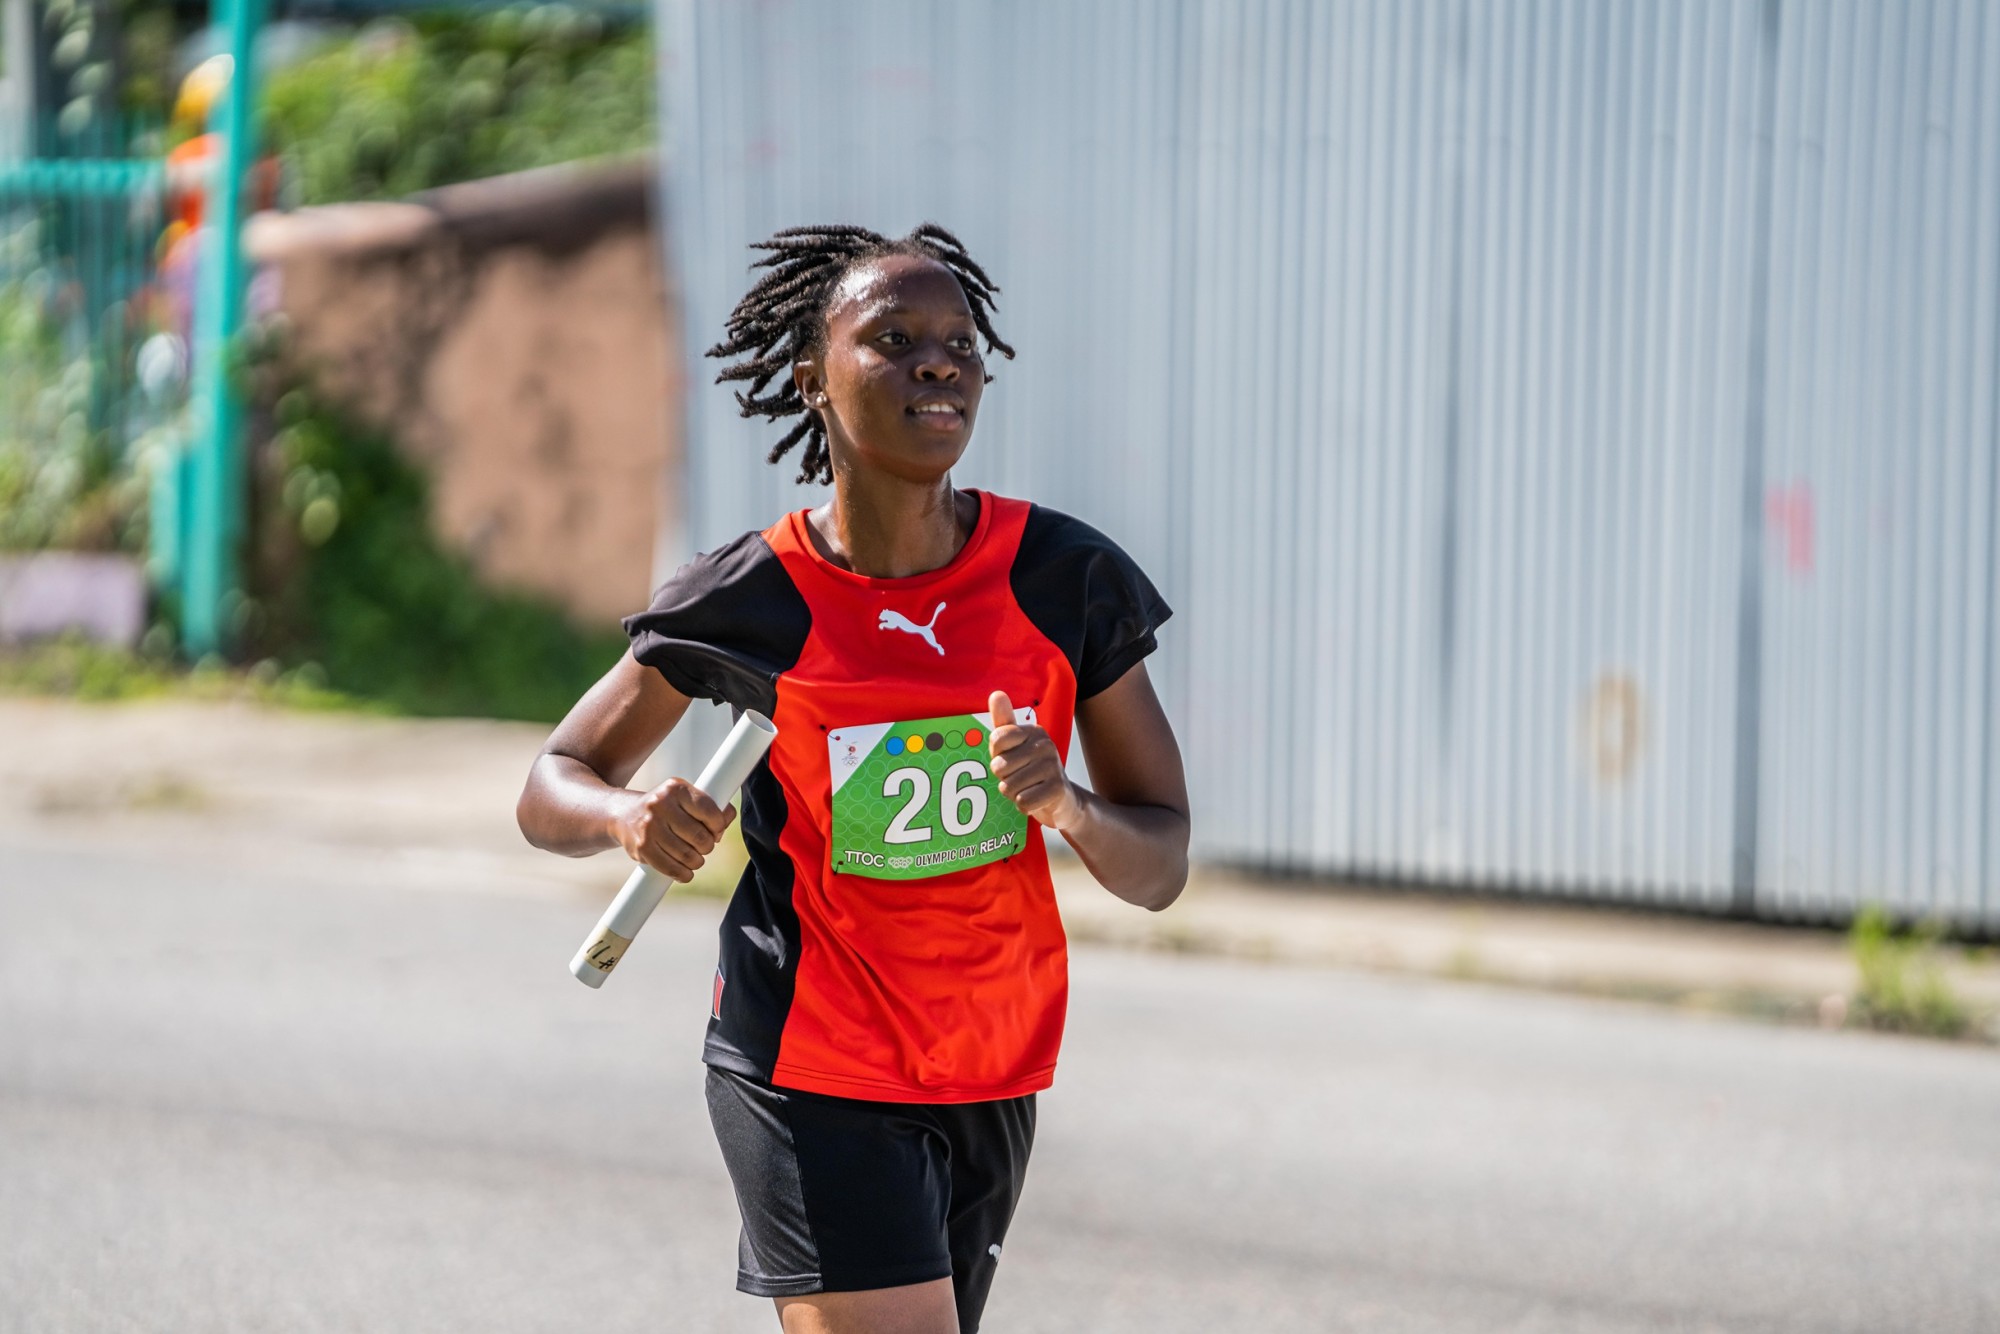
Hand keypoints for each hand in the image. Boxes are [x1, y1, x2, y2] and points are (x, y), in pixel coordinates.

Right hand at [610, 777, 733, 883]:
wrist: (623, 815)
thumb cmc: (664, 808)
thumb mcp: (684, 798)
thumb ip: (711, 806)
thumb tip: (728, 816)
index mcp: (676, 788)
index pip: (710, 811)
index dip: (719, 827)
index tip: (716, 832)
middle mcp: (661, 804)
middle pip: (700, 837)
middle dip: (707, 846)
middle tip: (704, 846)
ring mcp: (649, 826)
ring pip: (688, 855)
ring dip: (697, 862)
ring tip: (694, 859)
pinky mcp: (642, 847)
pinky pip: (671, 868)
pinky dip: (684, 875)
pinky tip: (685, 872)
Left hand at [988, 690, 1083, 831]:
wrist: (1063, 800)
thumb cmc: (1031, 770)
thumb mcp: (1016, 746)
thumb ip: (1004, 722)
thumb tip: (996, 693)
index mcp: (1033, 731)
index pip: (997, 740)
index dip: (997, 756)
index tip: (1011, 759)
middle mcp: (1045, 744)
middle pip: (999, 766)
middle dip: (1004, 779)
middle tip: (1020, 777)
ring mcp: (1053, 766)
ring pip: (1009, 786)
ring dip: (1013, 794)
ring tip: (1028, 789)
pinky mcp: (1057, 789)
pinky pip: (1023, 801)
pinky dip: (1024, 806)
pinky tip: (1035, 800)